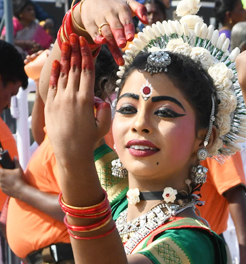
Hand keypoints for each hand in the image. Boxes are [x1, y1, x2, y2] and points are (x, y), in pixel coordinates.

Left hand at [0, 161, 25, 199]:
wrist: (22, 191)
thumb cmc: (20, 179)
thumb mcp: (19, 169)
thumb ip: (16, 162)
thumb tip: (15, 157)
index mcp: (2, 172)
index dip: (0, 168)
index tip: (2, 168)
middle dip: (1, 173)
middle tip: (6, 174)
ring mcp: (0, 185)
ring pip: (0, 180)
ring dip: (2, 179)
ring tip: (8, 180)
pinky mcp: (2, 190)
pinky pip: (2, 186)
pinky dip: (4, 185)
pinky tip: (9, 185)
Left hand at [45, 34, 111, 165]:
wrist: (71, 153)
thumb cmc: (88, 141)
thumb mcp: (102, 127)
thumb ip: (104, 112)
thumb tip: (102, 101)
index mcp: (86, 100)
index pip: (87, 73)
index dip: (86, 57)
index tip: (86, 46)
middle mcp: (72, 97)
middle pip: (74, 69)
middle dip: (75, 52)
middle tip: (75, 38)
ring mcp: (60, 99)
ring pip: (63, 74)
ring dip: (65, 58)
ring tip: (66, 44)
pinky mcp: (51, 104)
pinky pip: (53, 85)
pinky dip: (55, 72)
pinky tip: (56, 63)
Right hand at [77, 0, 146, 62]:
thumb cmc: (115, 5)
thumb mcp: (127, 3)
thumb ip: (139, 9)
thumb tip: (146, 21)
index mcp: (121, 9)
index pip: (126, 20)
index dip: (128, 29)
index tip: (130, 38)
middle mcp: (110, 13)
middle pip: (116, 27)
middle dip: (119, 36)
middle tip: (123, 44)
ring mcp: (99, 18)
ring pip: (106, 33)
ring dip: (111, 43)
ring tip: (118, 56)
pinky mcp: (90, 23)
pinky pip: (94, 31)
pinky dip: (97, 37)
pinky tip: (101, 42)